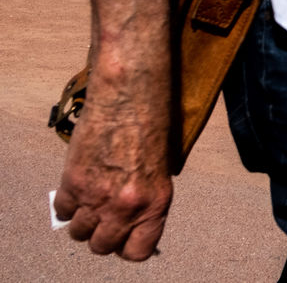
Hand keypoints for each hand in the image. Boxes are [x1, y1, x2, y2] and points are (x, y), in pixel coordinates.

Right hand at [53, 97, 172, 260]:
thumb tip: (128, 224)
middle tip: (104, 218)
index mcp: (155, 204)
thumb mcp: (160, 171)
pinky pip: (62, 210)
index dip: (128, 246)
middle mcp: (127, 206)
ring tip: (91, 200)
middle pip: (102, 247)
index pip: (138, 252)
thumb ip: (145, 201)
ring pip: (79, 232)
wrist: (129, 97)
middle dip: (102, 235)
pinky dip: (67, 202)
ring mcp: (97, 196)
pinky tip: (78, 186)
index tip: (124, 238)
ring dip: (83, 220)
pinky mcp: (74, 182)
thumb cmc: (151, 127)